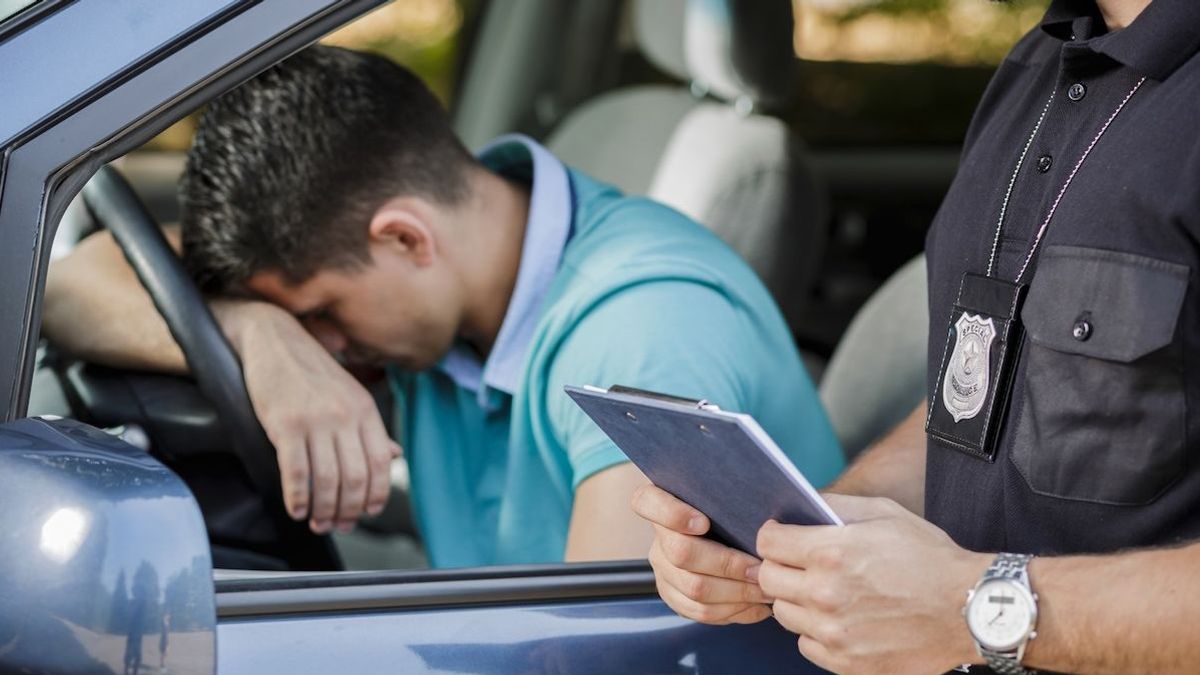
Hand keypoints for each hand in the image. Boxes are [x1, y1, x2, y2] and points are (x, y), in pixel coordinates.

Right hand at [216, 301, 400, 533]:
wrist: (274, 339)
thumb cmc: (311, 371)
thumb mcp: (350, 394)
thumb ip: (371, 429)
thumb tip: (395, 456)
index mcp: (365, 409)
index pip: (381, 463)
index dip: (376, 494)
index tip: (367, 512)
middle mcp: (344, 415)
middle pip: (355, 478)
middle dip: (348, 510)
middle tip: (338, 524)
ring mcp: (315, 420)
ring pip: (327, 480)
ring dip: (323, 510)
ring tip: (317, 522)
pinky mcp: (285, 424)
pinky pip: (296, 472)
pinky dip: (298, 498)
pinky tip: (297, 509)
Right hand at [631, 484, 772, 624]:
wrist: (726, 537)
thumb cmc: (730, 511)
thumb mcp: (725, 497)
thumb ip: (730, 497)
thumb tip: (762, 517)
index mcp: (660, 502)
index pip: (646, 502)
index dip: (673, 514)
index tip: (703, 522)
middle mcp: (657, 538)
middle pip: (681, 553)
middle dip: (727, 564)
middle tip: (759, 568)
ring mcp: (662, 570)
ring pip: (693, 588)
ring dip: (736, 592)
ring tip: (765, 590)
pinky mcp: (673, 596)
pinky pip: (700, 611)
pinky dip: (733, 611)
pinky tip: (756, 606)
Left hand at [756, 494, 988, 674]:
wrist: (969, 608)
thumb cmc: (930, 558)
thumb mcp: (885, 514)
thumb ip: (835, 507)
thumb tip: (801, 506)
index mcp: (831, 552)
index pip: (767, 543)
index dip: (773, 536)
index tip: (782, 538)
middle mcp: (825, 594)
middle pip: (767, 579)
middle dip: (779, 567)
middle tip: (800, 565)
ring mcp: (834, 632)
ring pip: (784, 614)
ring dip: (797, 601)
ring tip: (826, 593)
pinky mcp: (847, 662)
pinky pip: (806, 645)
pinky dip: (816, 633)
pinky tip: (840, 619)